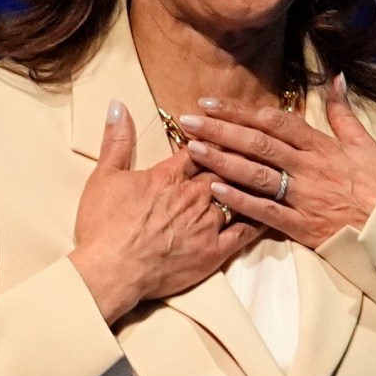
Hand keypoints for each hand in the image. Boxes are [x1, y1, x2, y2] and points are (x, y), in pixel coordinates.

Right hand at [69, 101, 259, 322]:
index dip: (213, 137)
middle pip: (226, 167)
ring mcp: (207, 223)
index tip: (224, 129)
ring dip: (255, 183)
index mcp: (169, 176)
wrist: (111, 270)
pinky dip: (260, 219)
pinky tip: (271, 211)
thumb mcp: (104, 177)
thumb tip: (118, 104)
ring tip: (271, 172)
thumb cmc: (104, 225)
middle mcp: (194, 195)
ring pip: (241, 195)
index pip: (201, 148)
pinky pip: (245, 233)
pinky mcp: (214, 252)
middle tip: (258, 145)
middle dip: (241, 155)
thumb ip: (116, 141)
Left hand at [175, 73, 375, 250]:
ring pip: (257, 174)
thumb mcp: (366, 143)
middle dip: (220, 131)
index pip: (274, 121)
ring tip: (193, 150)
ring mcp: (304, 196)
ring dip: (223, 161)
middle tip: (188, 121)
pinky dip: (241, 200)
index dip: (240, 111)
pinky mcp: (302, 226)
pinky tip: (216, 190)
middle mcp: (309, 167)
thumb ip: (344, 112)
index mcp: (322, 145)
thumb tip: (336, 77)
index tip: (211, 102)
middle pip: (258, 144)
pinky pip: (266, 211)